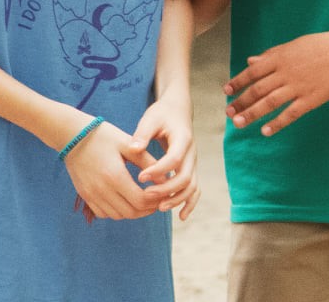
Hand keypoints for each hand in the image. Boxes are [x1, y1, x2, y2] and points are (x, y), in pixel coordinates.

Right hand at [63, 118, 159, 221]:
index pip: (140, 200)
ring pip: (117, 216)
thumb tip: (166, 179)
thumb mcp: (129, 145)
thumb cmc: (105, 136)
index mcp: (114, 175)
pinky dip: (117, 212)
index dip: (155, 201)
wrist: (73, 136)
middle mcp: (101, 189)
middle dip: (147, 209)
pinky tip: (125, 201)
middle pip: (130, 212)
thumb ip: (148, 162)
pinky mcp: (85, 196)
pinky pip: (103, 213)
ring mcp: (91, 195)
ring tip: (144, 201)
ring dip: (133, 212)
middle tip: (157, 200)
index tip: (164, 194)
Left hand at [126, 96, 198, 218]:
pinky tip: (181, 217)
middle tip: (146, 195)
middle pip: (185, 177)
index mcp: (183, 139)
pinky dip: (190, 203)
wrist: (178, 111)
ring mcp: (193, 163)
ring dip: (177, 199)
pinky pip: (194, 189)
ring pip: (192, 186)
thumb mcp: (151, 118)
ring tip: (159, 208)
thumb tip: (133, 148)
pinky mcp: (190, 169)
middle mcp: (192, 153)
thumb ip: (143, 134)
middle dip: (166, 189)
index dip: (159, 170)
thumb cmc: (162, 114)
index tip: (140, 177)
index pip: (174, 159)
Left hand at [226, 28, 328, 135]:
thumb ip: (271, 55)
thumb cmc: (322, 46)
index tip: (226, 91)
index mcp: (281, 57)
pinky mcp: (312, 99)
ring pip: (269, 103)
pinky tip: (266, 131)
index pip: (253, 71)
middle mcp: (286, 72)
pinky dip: (277, 123)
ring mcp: (299, 87)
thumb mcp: (294, 45)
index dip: (238, 82)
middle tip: (228, 113)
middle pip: (257, 90)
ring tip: (239, 124)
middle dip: (241, 102)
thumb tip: (250, 61)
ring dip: (252, 114)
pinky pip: (291, 114)